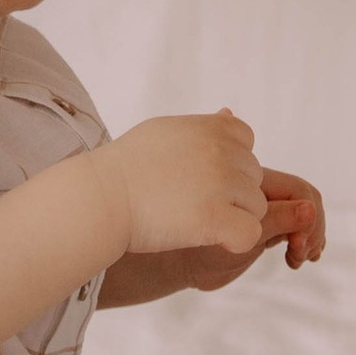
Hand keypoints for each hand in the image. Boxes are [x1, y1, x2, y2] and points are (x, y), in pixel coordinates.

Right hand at [106, 110, 265, 259]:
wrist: (100, 197)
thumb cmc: (126, 167)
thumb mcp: (165, 131)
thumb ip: (202, 127)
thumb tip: (229, 114)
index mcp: (212, 128)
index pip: (247, 142)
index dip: (229, 163)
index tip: (200, 176)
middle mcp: (222, 151)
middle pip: (254, 177)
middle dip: (231, 192)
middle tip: (191, 202)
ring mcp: (221, 184)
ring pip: (255, 207)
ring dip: (232, 217)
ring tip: (193, 219)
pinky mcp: (215, 218)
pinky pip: (250, 233)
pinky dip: (235, 240)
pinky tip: (210, 238)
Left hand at [175, 167, 327, 294]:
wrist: (173, 260)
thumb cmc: (196, 248)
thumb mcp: (238, 237)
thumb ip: (275, 220)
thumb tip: (310, 209)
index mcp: (251, 181)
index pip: (299, 189)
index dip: (309, 216)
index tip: (298, 246)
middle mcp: (259, 189)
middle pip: (305, 198)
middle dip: (312, 227)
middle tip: (300, 254)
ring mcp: (262, 205)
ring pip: (301, 211)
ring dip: (309, 234)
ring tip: (297, 258)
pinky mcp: (263, 222)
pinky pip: (293, 223)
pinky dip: (302, 239)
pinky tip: (296, 258)